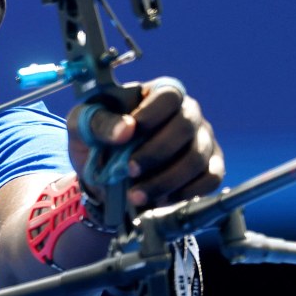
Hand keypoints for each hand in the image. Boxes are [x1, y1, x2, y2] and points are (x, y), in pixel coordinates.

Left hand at [66, 78, 223, 209]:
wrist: (105, 180)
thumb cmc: (97, 143)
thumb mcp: (84, 126)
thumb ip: (99, 121)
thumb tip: (125, 130)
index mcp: (158, 95)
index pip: (168, 95)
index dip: (152, 114)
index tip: (128, 134)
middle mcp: (187, 114)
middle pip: (186, 125)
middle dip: (156, 152)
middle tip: (129, 170)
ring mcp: (202, 140)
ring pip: (197, 157)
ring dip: (165, 179)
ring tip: (136, 195)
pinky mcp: (210, 168)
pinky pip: (210, 179)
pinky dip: (186, 193)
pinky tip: (161, 201)